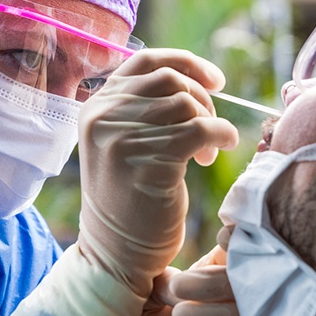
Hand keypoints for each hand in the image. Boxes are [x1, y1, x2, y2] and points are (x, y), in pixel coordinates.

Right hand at [77, 50, 238, 297]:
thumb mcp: (123, 144)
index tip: (215, 81)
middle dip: (202, 99)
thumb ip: (142, 110)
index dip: (186, 63)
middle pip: (170, 80)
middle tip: (211, 129)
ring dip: (210, 123)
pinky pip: (199, 128)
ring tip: (208, 153)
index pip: (146, 61)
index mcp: (95, 107)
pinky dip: (220, 134)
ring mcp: (120, 138)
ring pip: (186, 103)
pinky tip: (220, 149)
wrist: (116, 254)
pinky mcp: (147, 160)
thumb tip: (192, 80)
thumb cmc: (129, 201)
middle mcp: (102, 117)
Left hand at [105, 246, 259, 315]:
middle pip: (251, 285)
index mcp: (219, 277)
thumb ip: (164, 280)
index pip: (243, 252)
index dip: (241, 241)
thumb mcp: (144, 297)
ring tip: (177, 315)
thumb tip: (177, 280)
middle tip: (177, 288)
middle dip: (215, 282)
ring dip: (213, 313)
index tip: (223, 235)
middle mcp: (238, 306)